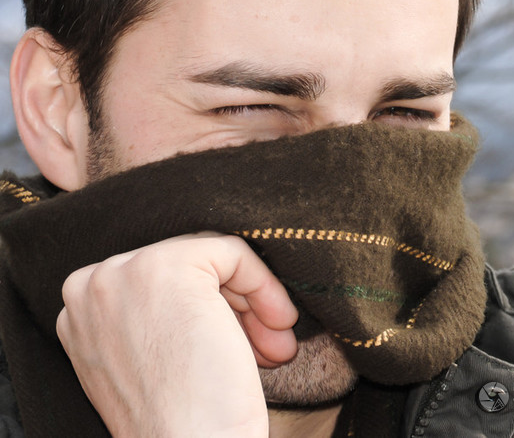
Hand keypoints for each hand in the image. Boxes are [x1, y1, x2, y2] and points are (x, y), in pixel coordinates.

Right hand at [56, 232, 298, 437]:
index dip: (207, 309)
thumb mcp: (149, 356)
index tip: (239, 341)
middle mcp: (90, 284)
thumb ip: (156, 312)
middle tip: (266, 342)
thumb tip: (212, 282)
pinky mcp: (170, 266)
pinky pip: (232, 253)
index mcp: (79, 310)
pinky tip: (275, 324)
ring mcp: (125, 271)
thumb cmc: (180, 422)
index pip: (156, 281)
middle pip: (184, 265)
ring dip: (252, 302)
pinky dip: (263, 285)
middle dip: (233, 306)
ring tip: (274, 345)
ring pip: (210, 258)